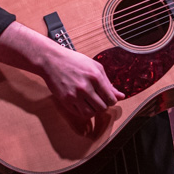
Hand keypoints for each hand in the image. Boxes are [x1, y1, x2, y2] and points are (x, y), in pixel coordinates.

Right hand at [0, 21, 124, 131]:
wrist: (52, 60)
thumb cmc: (74, 61)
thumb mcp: (95, 67)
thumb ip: (108, 83)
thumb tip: (121, 96)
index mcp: (95, 77)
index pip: (110, 99)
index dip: (111, 100)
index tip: (107, 98)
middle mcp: (85, 87)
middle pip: (102, 108)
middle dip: (102, 106)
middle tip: (98, 100)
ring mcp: (74, 95)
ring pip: (91, 113)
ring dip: (93, 110)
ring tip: (90, 102)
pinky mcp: (65, 100)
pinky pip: (79, 113)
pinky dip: (83, 111)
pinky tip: (81, 103)